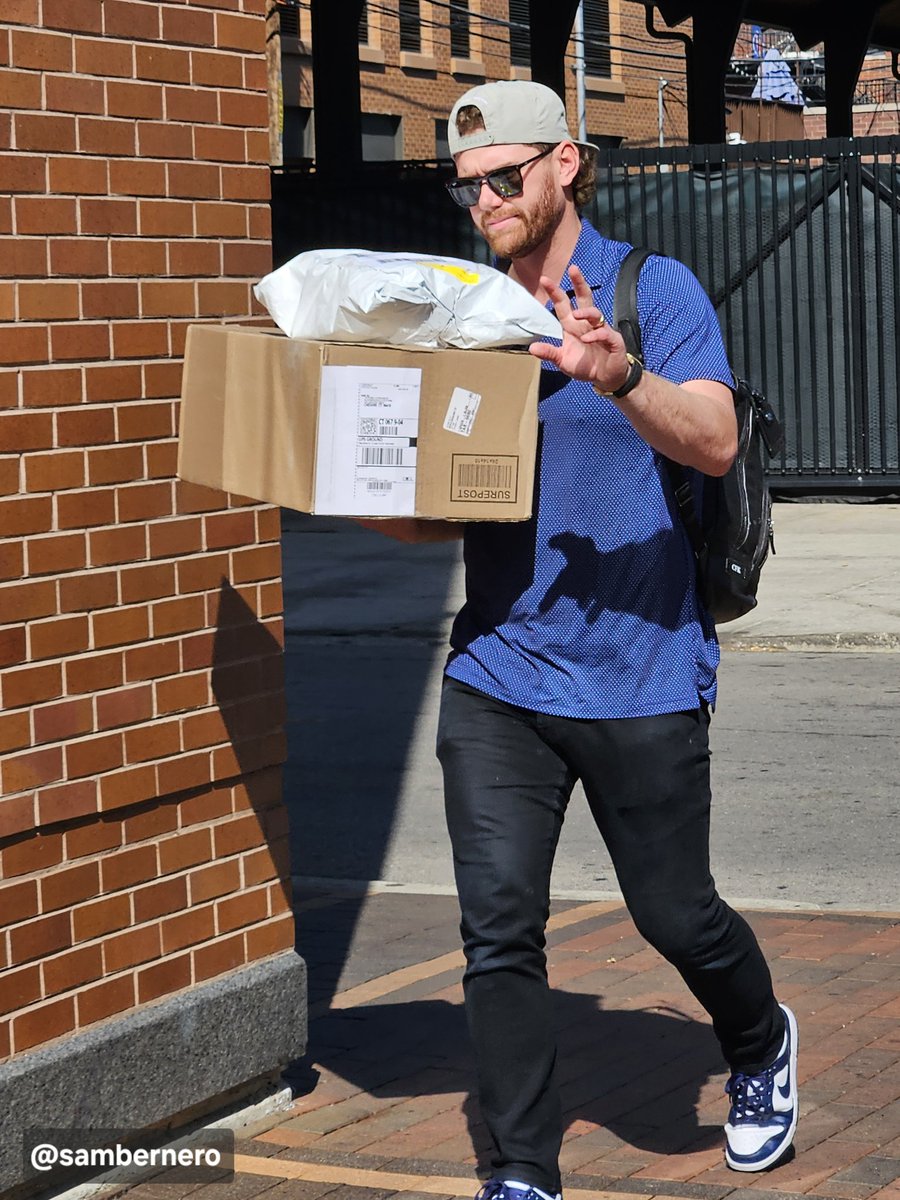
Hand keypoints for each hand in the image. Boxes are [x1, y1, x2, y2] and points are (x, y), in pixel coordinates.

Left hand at [528, 264, 632, 394]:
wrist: (606, 377)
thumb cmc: (585, 366)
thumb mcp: (563, 361)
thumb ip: (550, 353)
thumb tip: (532, 348)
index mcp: (573, 325)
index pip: (563, 304)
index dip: (555, 292)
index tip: (544, 279)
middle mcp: (586, 324)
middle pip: (584, 298)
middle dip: (579, 283)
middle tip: (573, 269)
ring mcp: (601, 329)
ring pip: (595, 313)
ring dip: (585, 311)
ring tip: (575, 315)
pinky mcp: (612, 340)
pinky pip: (605, 333)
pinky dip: (596, 334)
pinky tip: (588, 339)